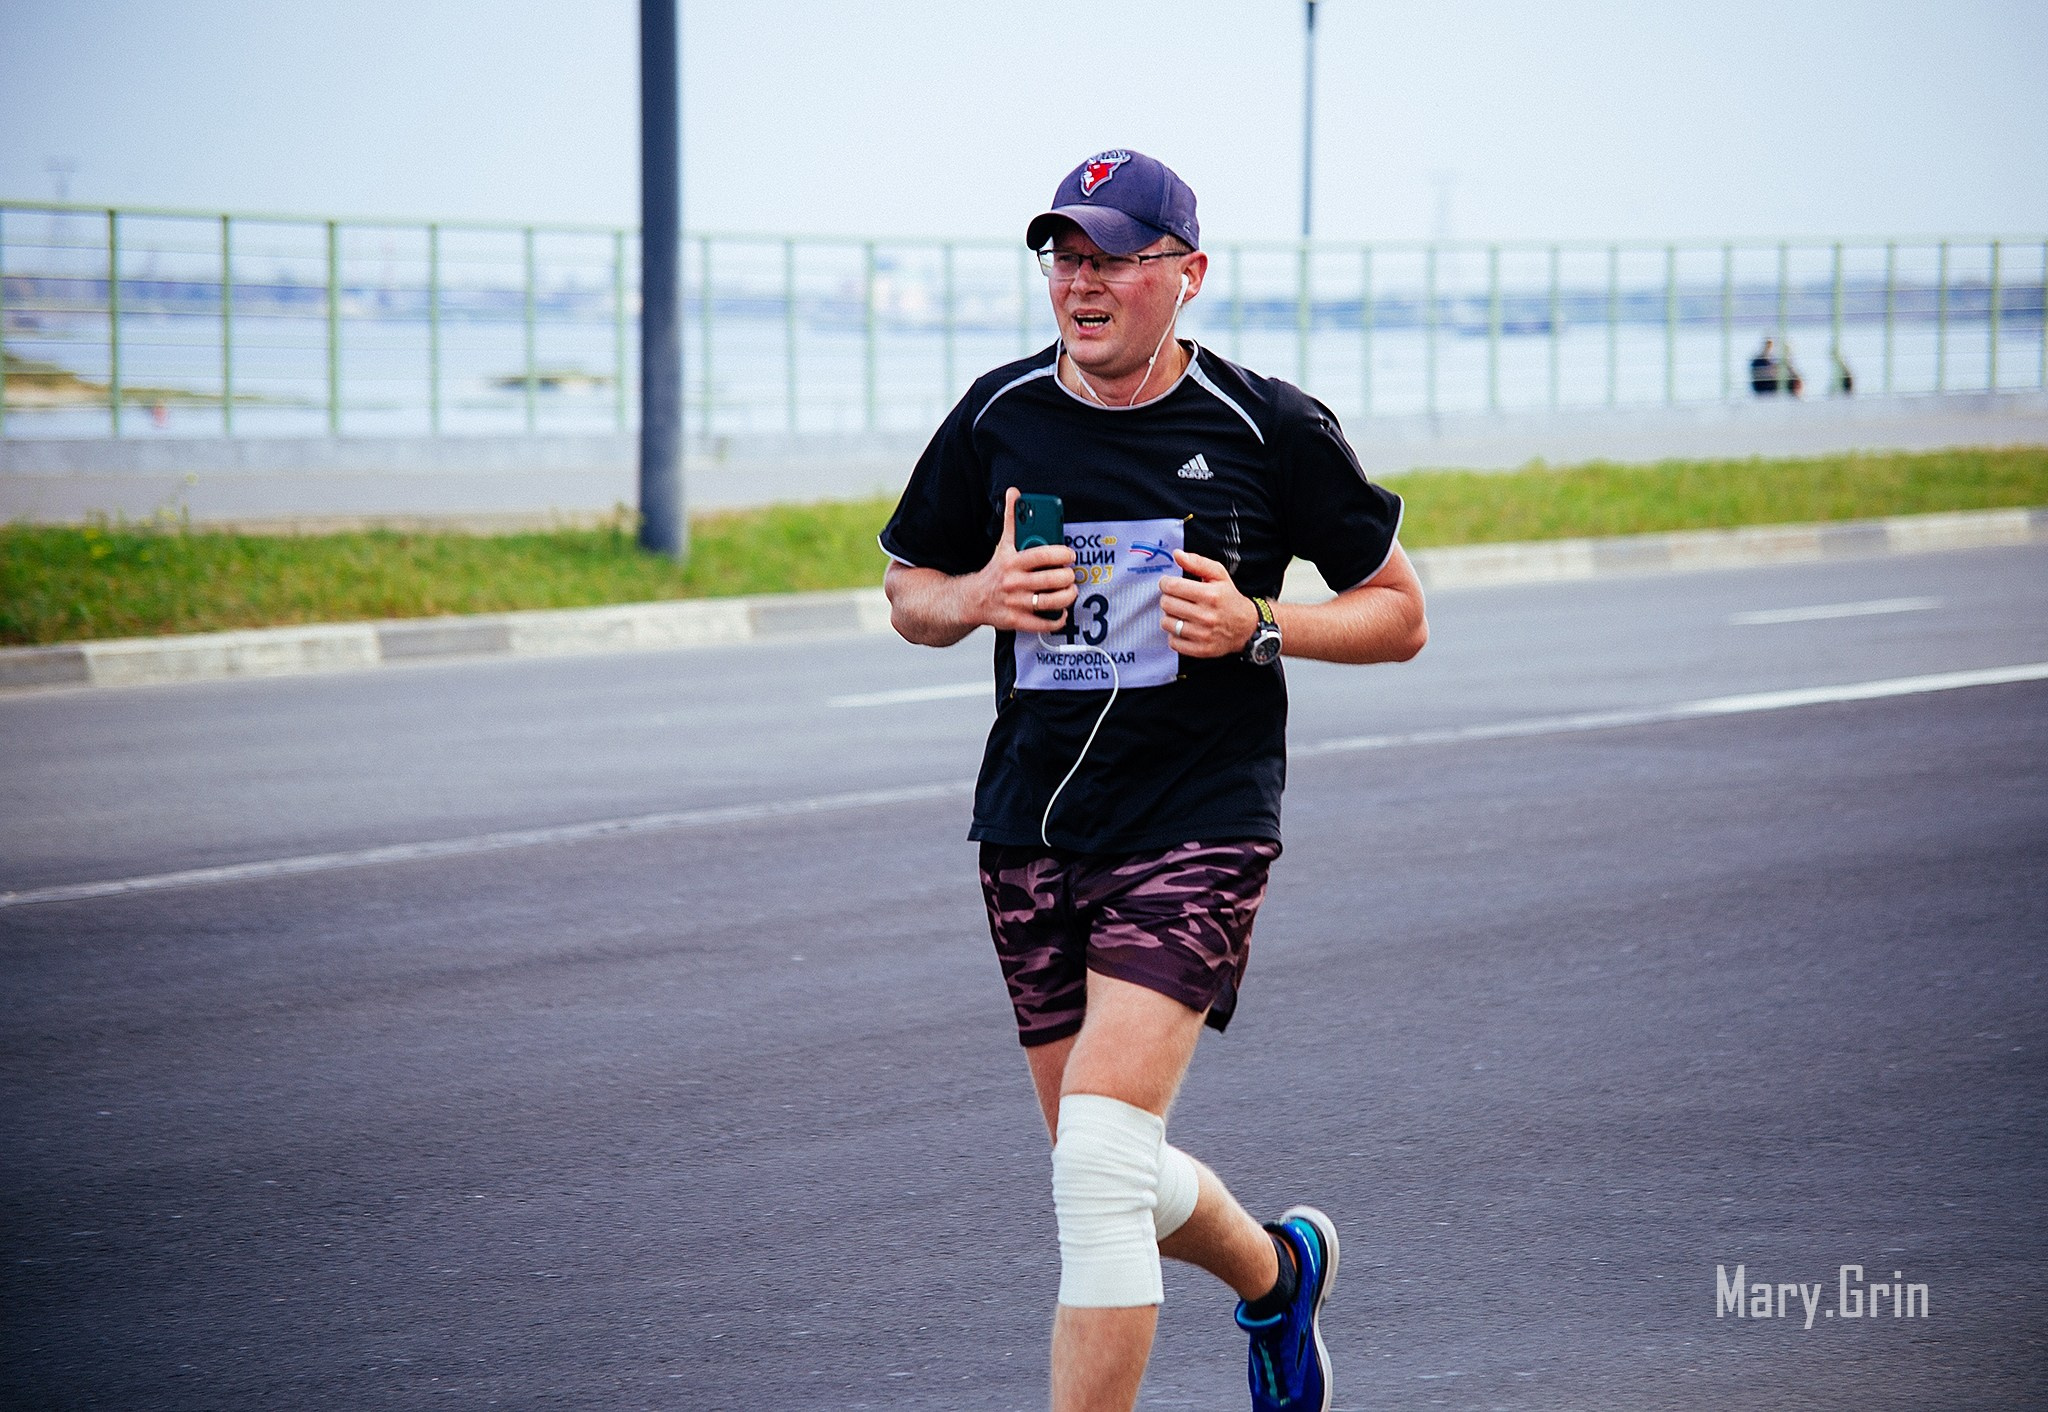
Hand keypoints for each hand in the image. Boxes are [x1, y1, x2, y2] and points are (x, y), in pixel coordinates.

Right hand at [973, 487, 1078, 631]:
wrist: (972, 599)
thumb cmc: (994, 572)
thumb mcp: (1003, 544)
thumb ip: (1011, 519)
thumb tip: (1014, 493)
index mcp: (1012, 561)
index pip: (1042, 555)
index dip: (1061, 554)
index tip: (1070, 555)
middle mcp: (1013, 582)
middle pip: (1051, 580)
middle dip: (1068, 577)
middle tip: (1070, 574)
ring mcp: (1015, 602)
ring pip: (1050, 601)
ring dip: (1067, 597)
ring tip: (1070, 591)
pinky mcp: (1016, 620)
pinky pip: (1042, 623)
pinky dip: (1056, 619)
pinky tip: (1061, 612)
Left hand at [1159, 550, 1258, 657]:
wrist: (1247, 627)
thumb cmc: (1229, 599)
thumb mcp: (1219, 575)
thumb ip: (1198, 563)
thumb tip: (1178, 555)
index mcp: (1210, 595)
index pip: (1172, 587)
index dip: (1166, 583)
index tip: (1169, 584)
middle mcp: (1206, 616)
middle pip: (1167, 604)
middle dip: (1168, 599)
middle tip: (1177, 599)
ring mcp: (1203, 634)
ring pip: (1167, 623)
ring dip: (1170, 617)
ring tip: (1181, 614)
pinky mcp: (1201, 649)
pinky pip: (1173, 642)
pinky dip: (1174, 635)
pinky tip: (1184, 628)